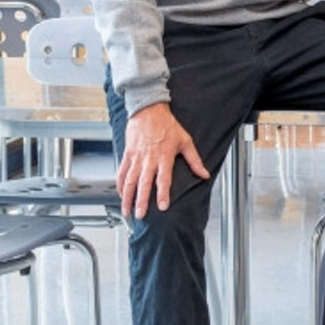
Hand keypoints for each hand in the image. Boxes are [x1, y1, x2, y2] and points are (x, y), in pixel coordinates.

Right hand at [117, 102, 207, 219]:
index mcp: (164, 156)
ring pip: (130, 180)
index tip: (163, 206)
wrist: (148, 109)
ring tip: (127, 210)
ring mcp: (136, 157)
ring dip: (127, 197)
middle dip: (141, 200)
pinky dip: (119, 184)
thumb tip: (205, 174)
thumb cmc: (167, 124)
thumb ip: (195, 160)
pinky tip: (120, 194)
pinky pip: (122, 172)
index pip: (164, 179)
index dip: (163, 193)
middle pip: (144, 183)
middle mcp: (149, 159)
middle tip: (140, 214)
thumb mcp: (185, 141)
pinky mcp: (128, 154)